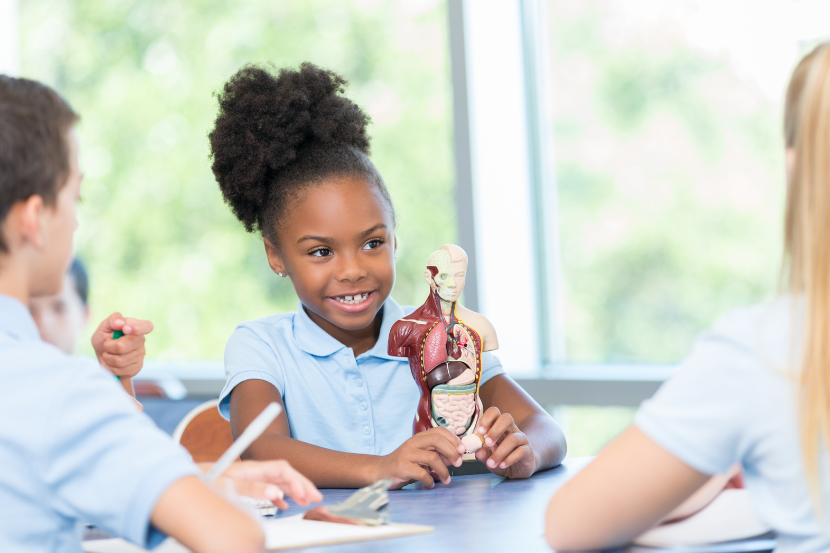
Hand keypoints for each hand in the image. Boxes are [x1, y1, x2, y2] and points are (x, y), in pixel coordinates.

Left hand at [90, 312, 153, 377]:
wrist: (103, 356)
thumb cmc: (104, 338)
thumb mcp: (103, 327)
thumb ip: (112, 320)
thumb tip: (120, 323)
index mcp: (136, 326)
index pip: (147, 326)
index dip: (138, 328)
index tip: (125, 329)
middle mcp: (141, 340)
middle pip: (122, 346)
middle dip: (108, 347)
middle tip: (106, 344)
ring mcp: (141, 355)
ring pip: (118, 361)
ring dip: (108, 358)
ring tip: (109, 354)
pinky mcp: (137, 368)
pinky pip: (119, 371)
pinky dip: (110, 367)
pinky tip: (112, 363)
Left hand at [202, 460, 322, 509]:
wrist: (184, 478)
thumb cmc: (204, 481)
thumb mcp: (228, 486)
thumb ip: (252, 489)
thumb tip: (276, 493)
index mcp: (251, 468)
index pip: (282, 470)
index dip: (297, 481)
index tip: (307, 495)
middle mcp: (252, 470)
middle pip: (283, 474)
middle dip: (301, 484)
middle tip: (316, 498)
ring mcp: (248, 476)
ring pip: (278, 481)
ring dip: (293, 490)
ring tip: (306, 501)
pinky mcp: (243, 484)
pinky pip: (268, 487)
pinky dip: (279, 495)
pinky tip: (283, 504)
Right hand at [374, 427, 463, 488]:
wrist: (380, 472)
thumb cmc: (405, 464)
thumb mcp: (420, 455)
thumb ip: (436, 454)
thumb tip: (456, 456)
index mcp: (418, 438)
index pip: (439, 431)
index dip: (453, 439)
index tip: (462, 449)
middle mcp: (413, 443)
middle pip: (437, 440)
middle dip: (451, 452)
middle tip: (458, 463)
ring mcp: (407, 454)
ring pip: (432, 458)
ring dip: (443, 471)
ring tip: (446, 479)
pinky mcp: (402, 467)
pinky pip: (422, 473)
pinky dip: (430, 481)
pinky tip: (431, 485)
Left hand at [474, 406, 536, 478]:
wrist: (519, 469)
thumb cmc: (501, 458)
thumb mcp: (489, 457)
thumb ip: (483, 454)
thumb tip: (477, 451)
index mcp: (499, 426)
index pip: (494, 413)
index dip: (487, 418)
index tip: (479, 431)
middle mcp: (511, 429)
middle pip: (506, 419)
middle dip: (495, 430)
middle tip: (487, 443)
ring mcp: (521, 439)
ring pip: (513, 439)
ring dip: (500, 451)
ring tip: (491, 463)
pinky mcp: (528, 451)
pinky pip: (521, 451)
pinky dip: (510, 459)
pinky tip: (502, 465)